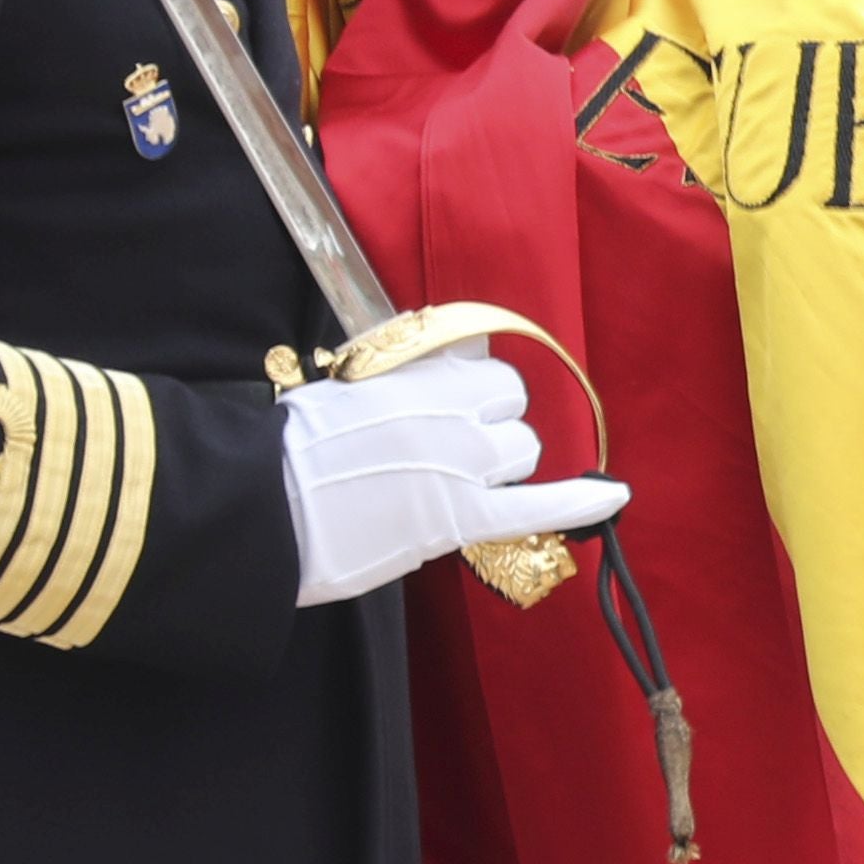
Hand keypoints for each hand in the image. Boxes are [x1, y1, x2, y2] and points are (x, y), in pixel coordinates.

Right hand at [278, 340, 626, 605]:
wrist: (250, 505)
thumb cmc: (282, 452)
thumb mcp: (342, 385)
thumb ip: (403, 370)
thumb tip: (458, 346)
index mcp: (414, 372)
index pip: (485, 363)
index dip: (477, 392)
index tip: (460, 409)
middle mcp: (447, 409)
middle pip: (512, 409)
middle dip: (494, 431)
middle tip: (449, 458)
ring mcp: (457, 463)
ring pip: (522, 453)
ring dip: (503, 471)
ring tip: (453, 490)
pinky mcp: (457, 517)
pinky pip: (537, 507)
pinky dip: (580, 503)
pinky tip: (613, 496)